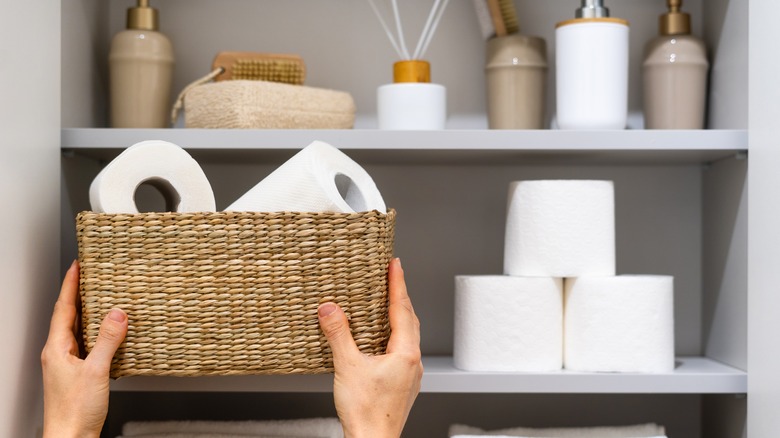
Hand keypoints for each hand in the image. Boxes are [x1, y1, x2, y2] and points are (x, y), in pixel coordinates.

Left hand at [41, 260, 127, 437]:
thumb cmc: (75, 412)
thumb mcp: (96, 371)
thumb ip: (108, 341)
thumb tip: (117, 314)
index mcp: (57, 349)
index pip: (63, 308)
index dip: (70, 285)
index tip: (77, 266)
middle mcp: (59, 354)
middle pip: (68, 316)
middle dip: (79, 294)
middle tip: (91, 276)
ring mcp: (67, 364)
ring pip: (78, 331)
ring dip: (89, 313)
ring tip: (102, 298)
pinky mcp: (78, 374)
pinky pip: (87, 345)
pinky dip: (97, 333)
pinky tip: (110, 334)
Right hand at [317, 258, 422, 437]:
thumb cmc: (366, 413)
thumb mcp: (347, 367)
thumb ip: (338, 334)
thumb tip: (330, 309)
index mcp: (405, 353)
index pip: (402, 309)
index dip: (397, 284)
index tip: (395, 265)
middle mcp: (413, 362)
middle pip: (409, 320)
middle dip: (400, 297)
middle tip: (393, 277)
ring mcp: (410, 375)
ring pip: (408, 336)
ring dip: (398, 316)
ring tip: (388, 303)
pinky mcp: (403, 385)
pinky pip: (402, 350)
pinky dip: (394, 335)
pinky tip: (382, 339)